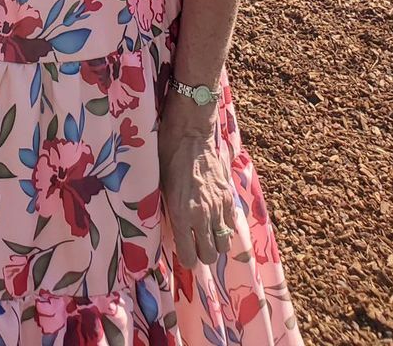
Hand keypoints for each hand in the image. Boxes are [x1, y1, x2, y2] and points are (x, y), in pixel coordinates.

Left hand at [158, 103, 235, 267]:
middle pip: (210, 256)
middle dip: (202, 255)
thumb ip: (171, 213)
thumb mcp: (161, 187)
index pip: (189, 257)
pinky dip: (225, 226)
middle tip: (194, 245)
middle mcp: (202, 216)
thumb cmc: (167, 157)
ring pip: (224, 244)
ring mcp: (218, 207)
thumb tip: (175, 231)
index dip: (186, 259)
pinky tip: (216, 218)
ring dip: (215, 243)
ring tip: (206, 234)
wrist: (189, 134)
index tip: (183, 253)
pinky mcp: (229, 197)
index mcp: (180, 214)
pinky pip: (232, 225)